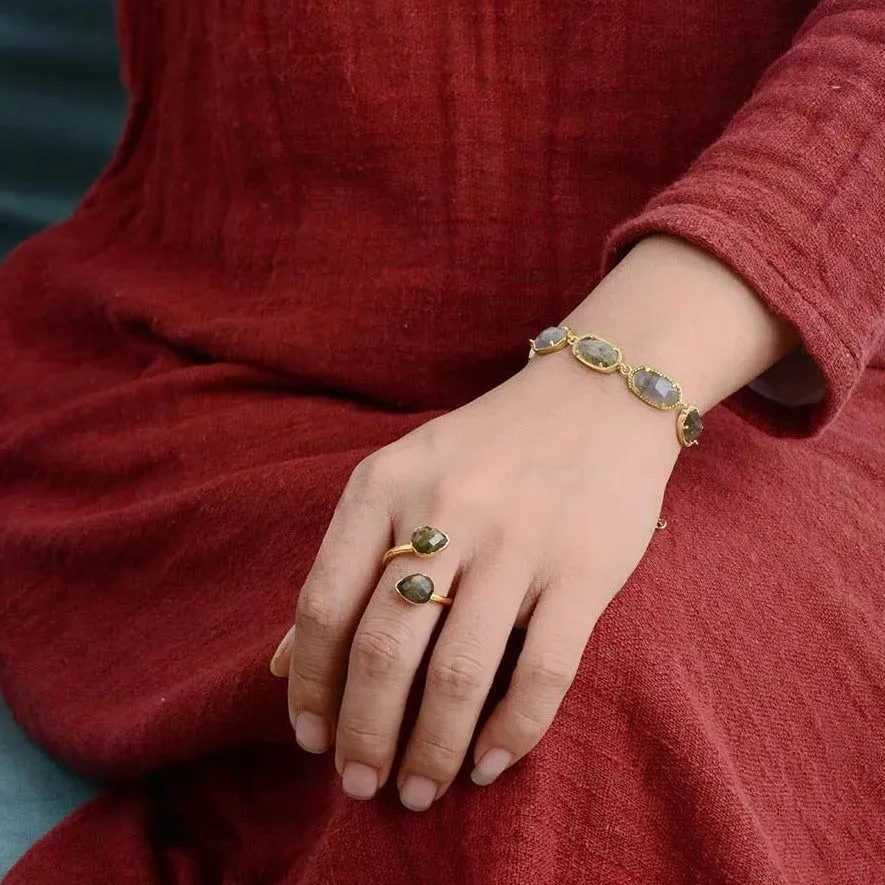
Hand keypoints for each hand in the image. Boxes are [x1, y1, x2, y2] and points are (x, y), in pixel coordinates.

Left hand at [269, 351, 679, 811]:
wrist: (598, 396)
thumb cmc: (487, 448)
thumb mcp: (400, 478)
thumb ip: (344, 564)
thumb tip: (279, 665)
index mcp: (383, 486)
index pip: (323, 605)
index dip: (310, 687)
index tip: (310, 741)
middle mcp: (444, 512)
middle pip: (384, 650)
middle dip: (365, 735)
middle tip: (360, 785)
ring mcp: (516, 541)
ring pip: (458, 674)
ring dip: (430, 750)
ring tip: (418, 790)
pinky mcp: (583, 569)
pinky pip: (541, 672)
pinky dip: (512, 732)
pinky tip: (490, 764)